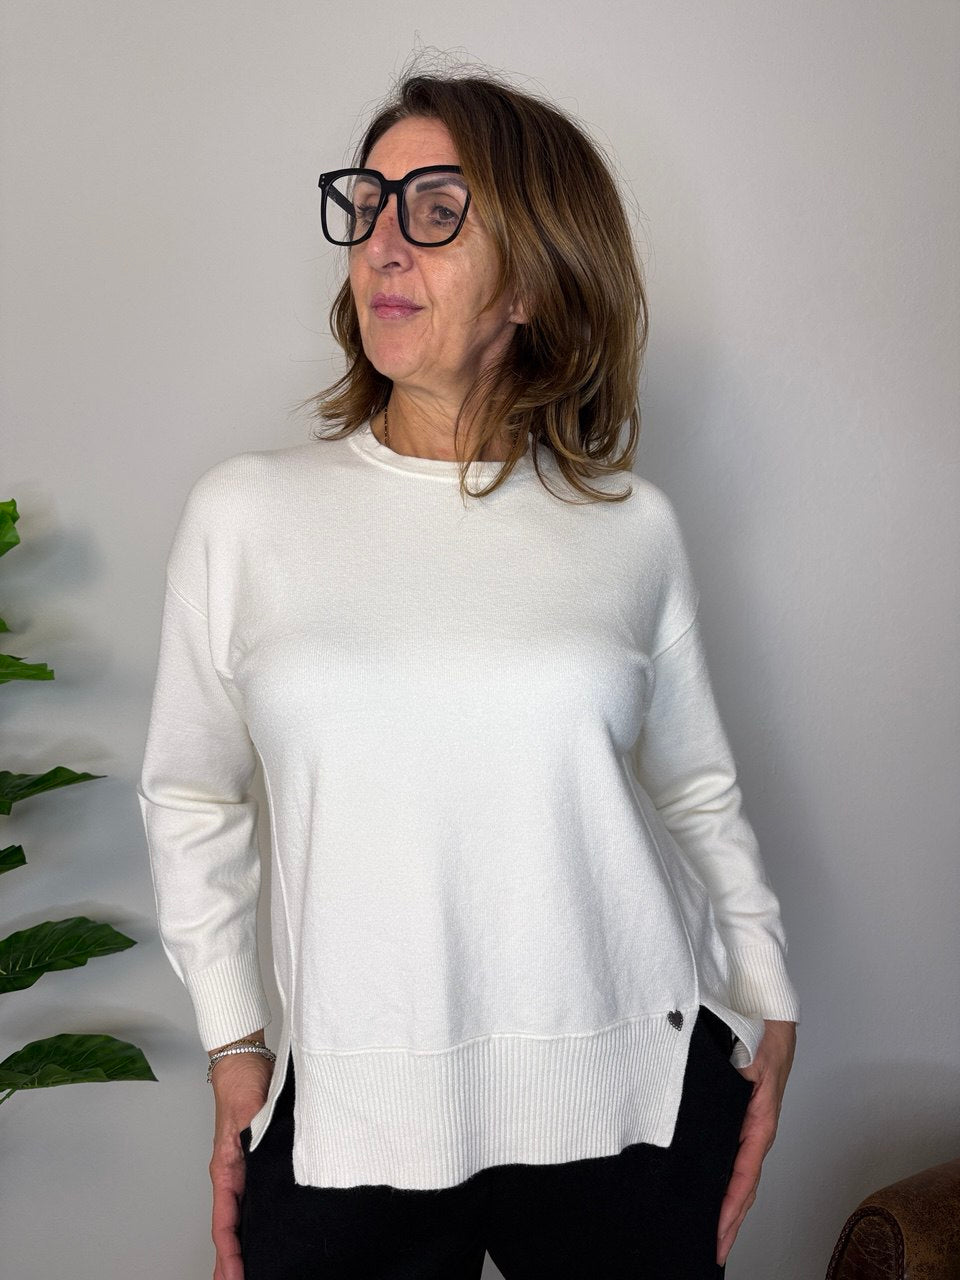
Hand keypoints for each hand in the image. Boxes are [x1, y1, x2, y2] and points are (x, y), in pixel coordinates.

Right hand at [210, 1053, 273, 1279]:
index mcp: (226, 1170)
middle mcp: (233, 1175)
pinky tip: (266, 1234)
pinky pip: (253, 1202)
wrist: (244, 1061)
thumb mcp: (250, 1109)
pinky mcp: (256, 1162)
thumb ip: (254, 1132)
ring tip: (249, 1274)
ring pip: (241, 1219)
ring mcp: (244, 1171)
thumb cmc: (244, 1081)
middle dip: (234, 1262)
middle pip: (230, 1230)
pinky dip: (255, 1225)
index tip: (235, 1278)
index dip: (231, 1254)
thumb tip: (258, 1154)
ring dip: (242, 1248)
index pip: (225, 1223)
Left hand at [716, 1019, 795, 1266]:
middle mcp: (757, 1126)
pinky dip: (727, 1179)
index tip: (718, 1233)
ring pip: (739, 1172)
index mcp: (760, 1118)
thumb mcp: (749, 1054)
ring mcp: (751, 1122)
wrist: (769, 1006)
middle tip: (712, 1250)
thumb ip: (730, 1079)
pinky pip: (735, 1154)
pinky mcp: (743, 1114)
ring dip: (728, 1203)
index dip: (731, 1206)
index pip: (744, 1173)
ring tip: (712, 1233)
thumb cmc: (761, 1028)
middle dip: (729, 1219)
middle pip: (744, 1184)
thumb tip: (716, 1101)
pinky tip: (712, 1189)